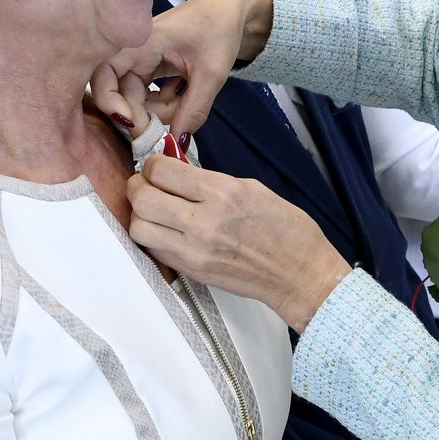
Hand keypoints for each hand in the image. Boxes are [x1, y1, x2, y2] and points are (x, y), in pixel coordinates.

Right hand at [92, 0, 274, 138]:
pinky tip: (182, 91)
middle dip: (145, 115)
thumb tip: (175, 142)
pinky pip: (146, 95)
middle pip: (121, 94)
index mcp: (141, 42)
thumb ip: (194, 109)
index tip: (132, 123)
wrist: (231, 11)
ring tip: (187, 101)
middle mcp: (133, 50)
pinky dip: (163, 103)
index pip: (104, 74)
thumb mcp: (212, 73)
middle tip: (171, 127)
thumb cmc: (220, 29)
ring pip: (135, 99)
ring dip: (158, 110)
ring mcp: (139, 60)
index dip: (110, 102)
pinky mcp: (148, 68)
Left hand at [125, 154, 345, 329]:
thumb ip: (210, 180)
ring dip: (141, 214)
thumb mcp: (251, 188)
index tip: (157, 167)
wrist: (300, 274)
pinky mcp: (191, 271)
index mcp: (222, 192)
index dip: (153, 165)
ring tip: (155, 210)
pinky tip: (167, 230)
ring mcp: (194, 250)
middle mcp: (203, 221)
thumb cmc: (286, 229)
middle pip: (142, 198)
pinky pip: (154, 250)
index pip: (162, 171)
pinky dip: (153, 236)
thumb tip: (178, 175)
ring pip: (139, 227)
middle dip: (138, 186)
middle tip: (147, 184)